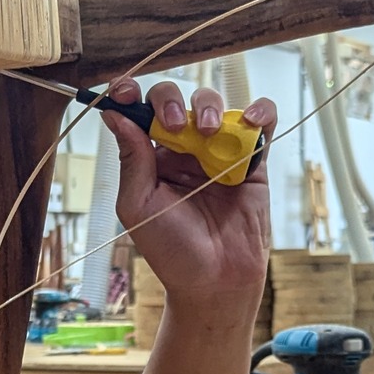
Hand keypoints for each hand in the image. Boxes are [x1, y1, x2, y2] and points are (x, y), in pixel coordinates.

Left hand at [105, 78, 274, 318]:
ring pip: (214, 104)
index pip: (139, 113)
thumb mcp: (138, 205)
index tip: (124, 92)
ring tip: (210, 131)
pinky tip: (251, 120)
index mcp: (151, 158)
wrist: (215, 281)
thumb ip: (132, 159)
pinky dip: (259, 112)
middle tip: (177, 126)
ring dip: (210, 106)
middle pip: (176, 100)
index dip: (130, 95)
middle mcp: (183, 149)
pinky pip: (259, 124)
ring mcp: (218, 152)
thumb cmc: (172, 251)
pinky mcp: (252, 161)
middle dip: (172, 101)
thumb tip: (114, 115)